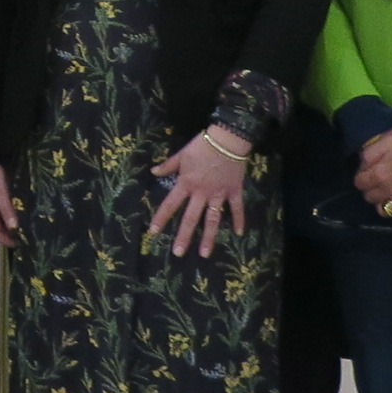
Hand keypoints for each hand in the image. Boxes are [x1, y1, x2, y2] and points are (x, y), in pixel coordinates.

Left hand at [145, 131, 253, 256]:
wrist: (228, 139)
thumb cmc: (202, 145)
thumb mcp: (182, 154)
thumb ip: (168, 165)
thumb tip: (153, 172)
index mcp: (187, 184)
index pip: (171, 204)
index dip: (161, 218)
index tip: (153, 232)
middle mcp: (202, 193)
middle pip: (191, 218)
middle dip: (184, 236)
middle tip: (178, 253)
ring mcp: (219, 194)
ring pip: (213, 219)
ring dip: (209, 237)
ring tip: (204, 253)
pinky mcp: (235, 191)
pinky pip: (237, 208)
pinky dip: (239, 220)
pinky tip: (239, 234)